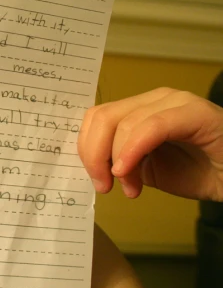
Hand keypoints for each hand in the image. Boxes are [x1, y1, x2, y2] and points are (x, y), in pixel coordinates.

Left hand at [78, 87, 222, 201]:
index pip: (96, 117)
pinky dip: (133, 151)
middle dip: (94, 155)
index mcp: (139, 109)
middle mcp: (154, 99)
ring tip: (130, 188)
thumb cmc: (199, 172)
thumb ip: (120, 162)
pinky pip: (152, 127)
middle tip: (104, 186)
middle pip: (103, 117)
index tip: (95, 180)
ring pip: (122, 122)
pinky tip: (130, 174)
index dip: (86, 148)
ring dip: (117, 161)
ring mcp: (175, 102)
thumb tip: (95, 167)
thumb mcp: (146, 170)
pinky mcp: (195, 112)